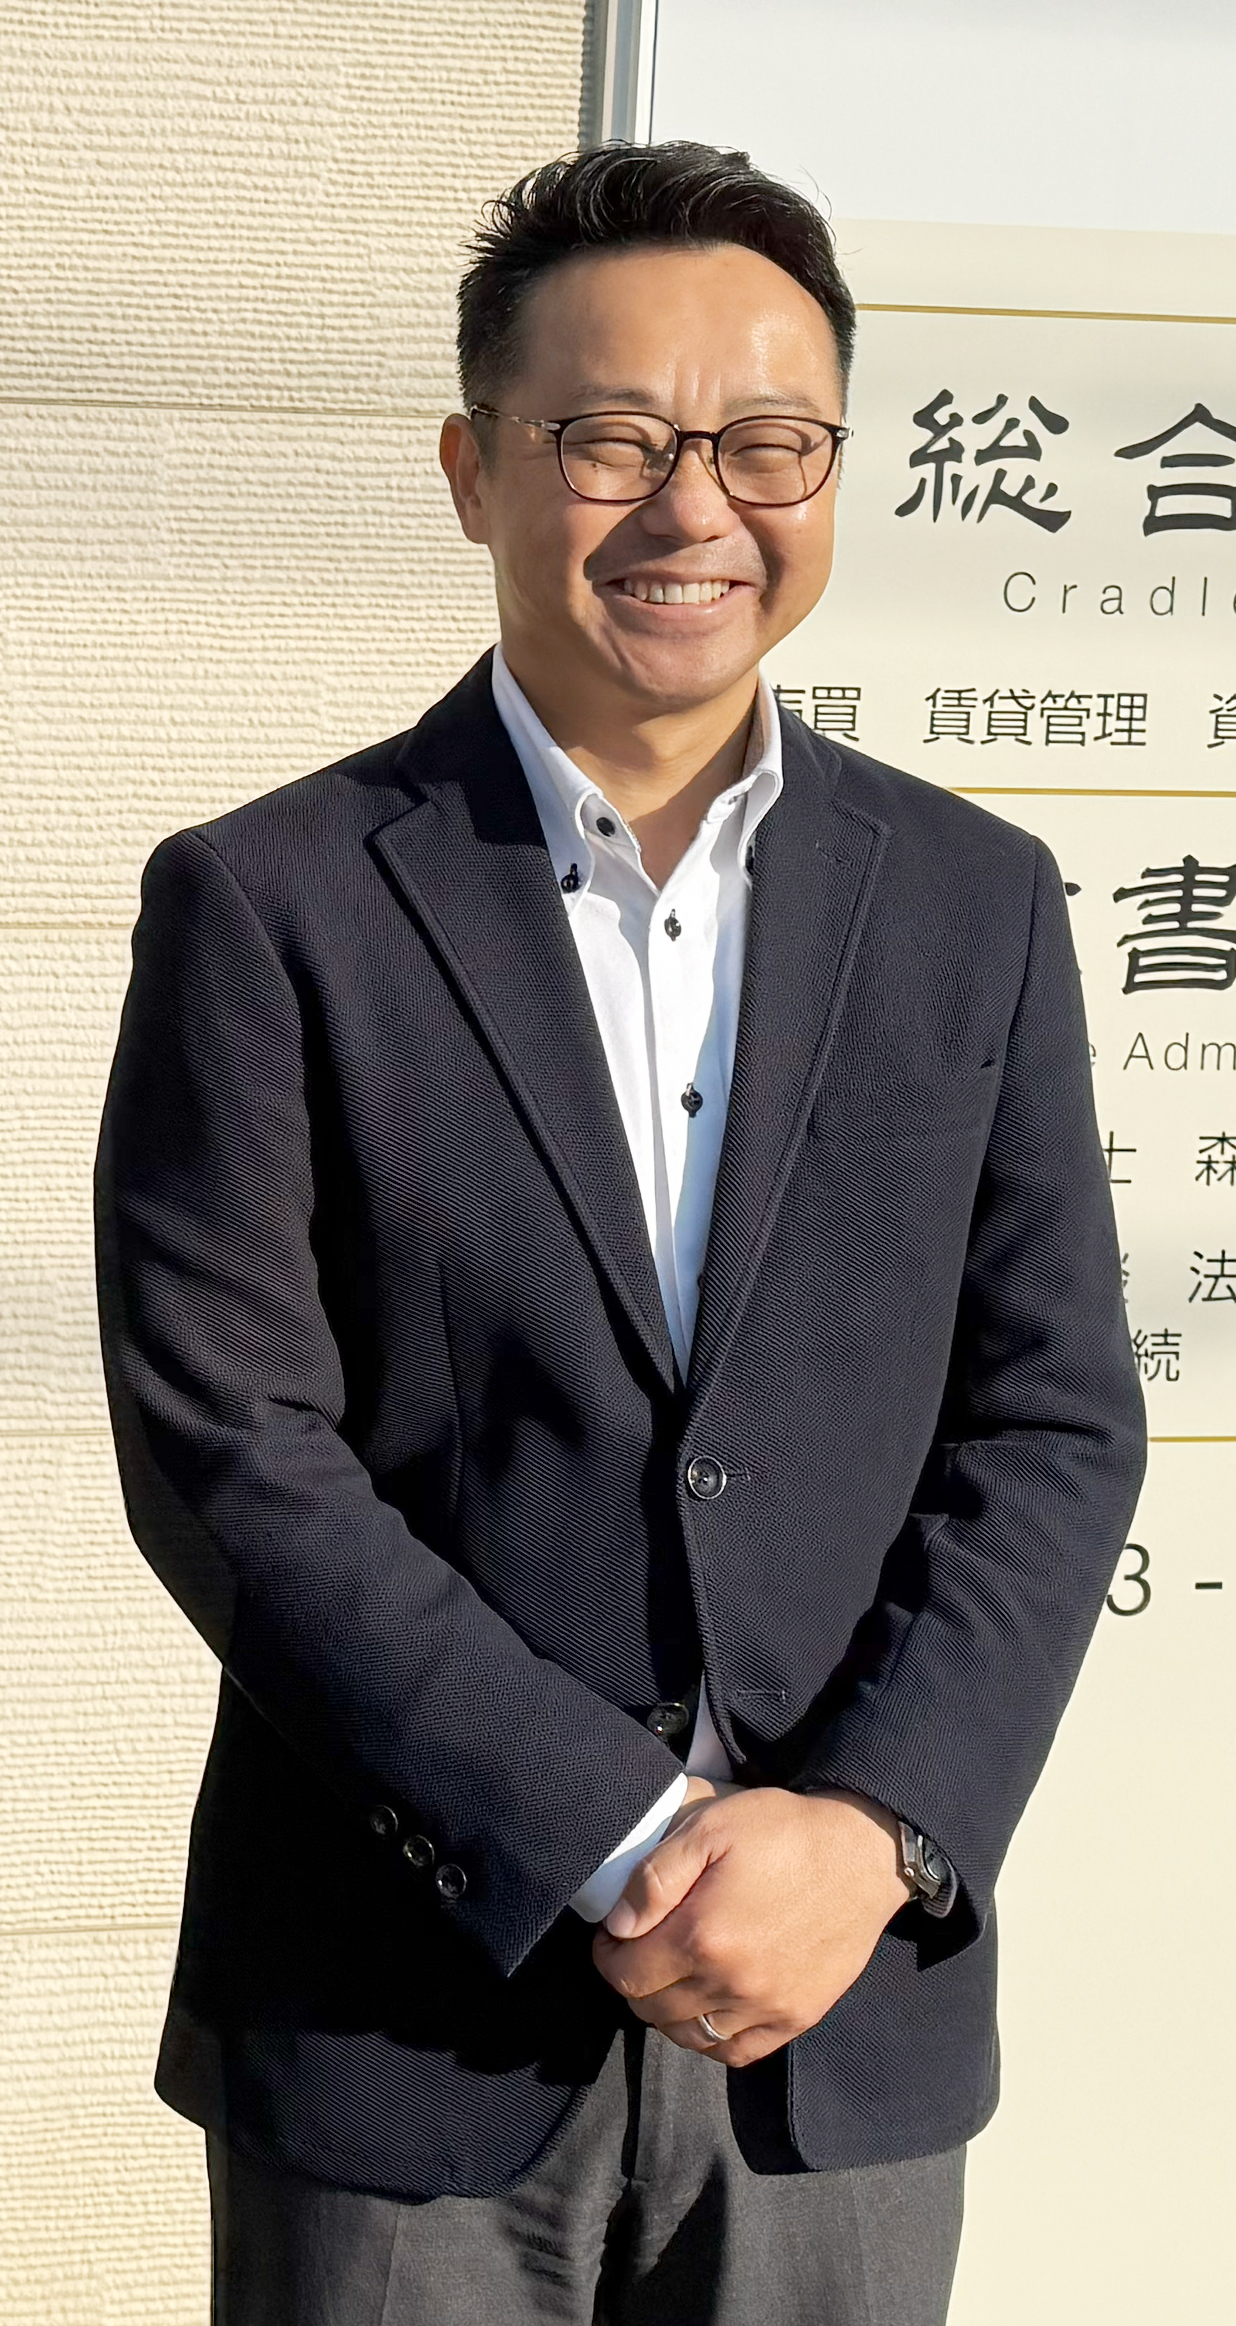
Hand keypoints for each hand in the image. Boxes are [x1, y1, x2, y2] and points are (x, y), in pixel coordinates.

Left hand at [590, 1785, 911, 2067]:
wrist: (862, 1853)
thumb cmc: (784, 1832)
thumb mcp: (712, 1825)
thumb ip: (656, 1877)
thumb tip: (619, 1925)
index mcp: (702, 1936)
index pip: (625, 1974)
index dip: (607, 1956)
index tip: (613, 1936)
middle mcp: (731, 1984)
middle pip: (651, 2009)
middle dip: (633, 1981)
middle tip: (640, 1951)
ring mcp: (767, 2008)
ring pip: (688, 2037)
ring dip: (666, 2012)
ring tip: (671, 1977)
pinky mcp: (796, 2017)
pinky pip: (736, 2052)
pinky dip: (711, 2039)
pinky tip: (709, 2007)